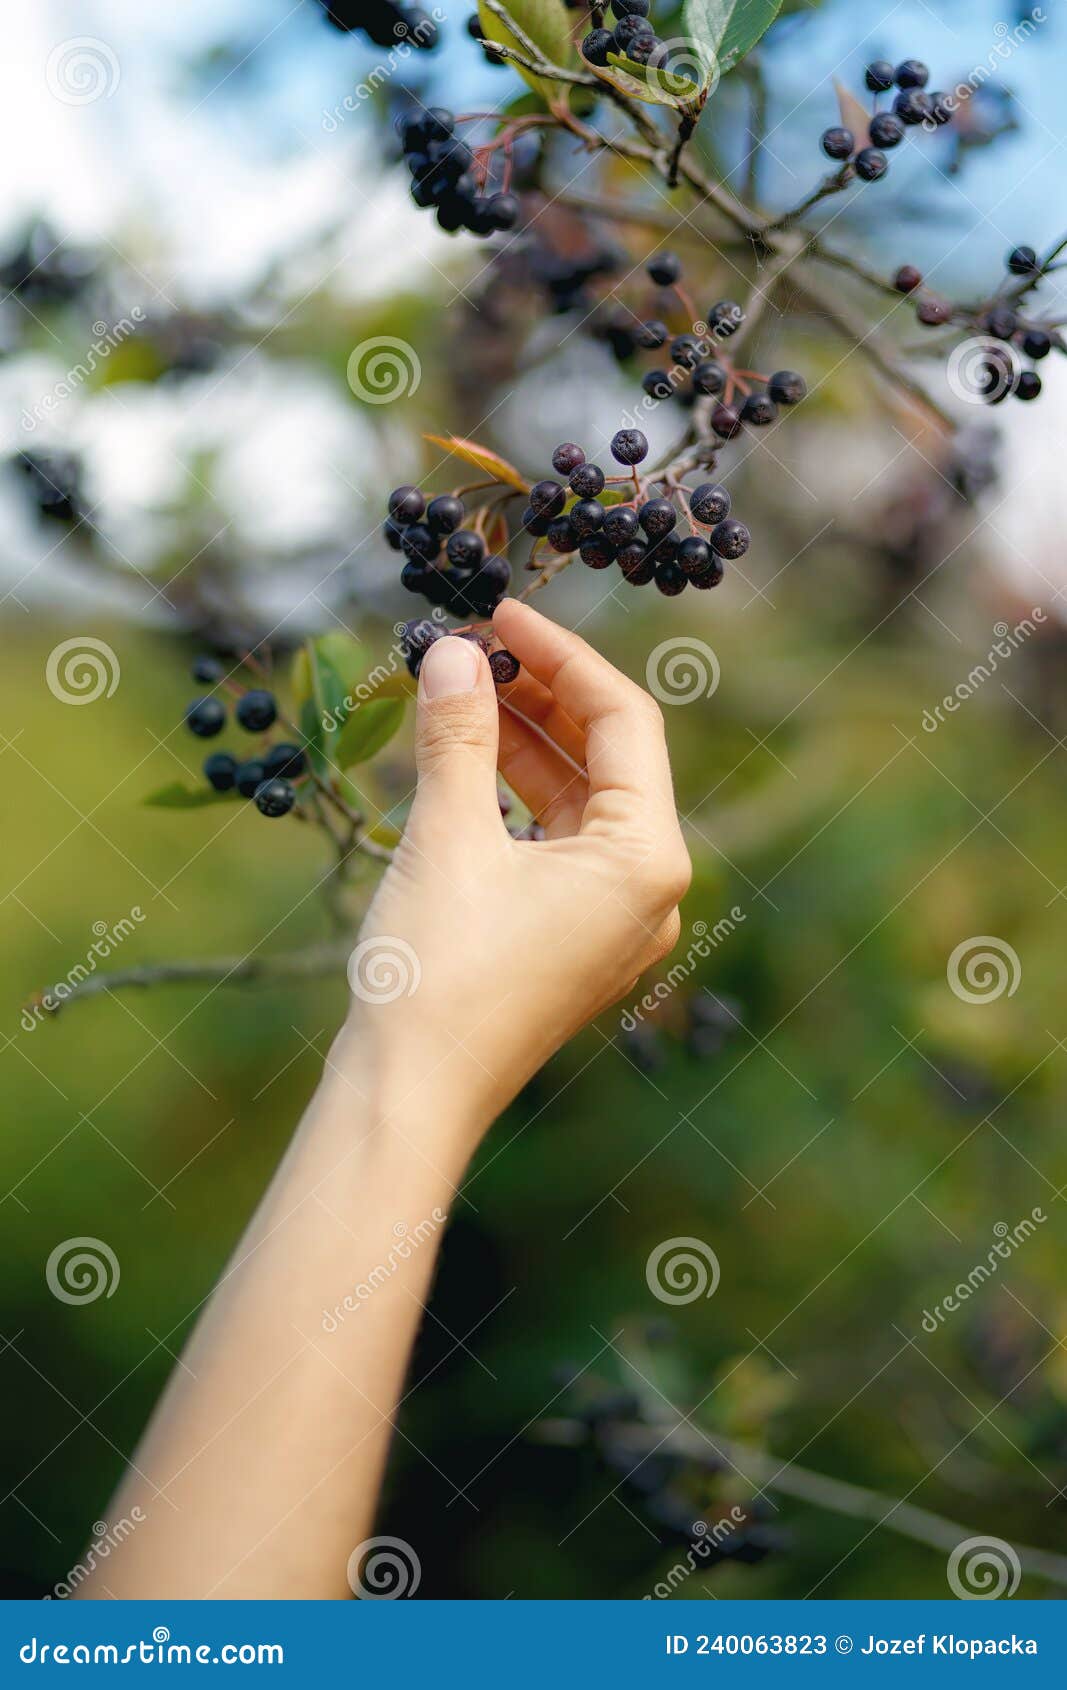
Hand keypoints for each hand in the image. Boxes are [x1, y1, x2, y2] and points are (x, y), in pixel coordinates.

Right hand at [337, 598, 690, 1147]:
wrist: (407, 1097)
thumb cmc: (437, 972)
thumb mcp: (447, 835)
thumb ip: (457, 734)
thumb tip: (453, 652)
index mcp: (647, 859)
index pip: (623, 720)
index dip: (561, 655)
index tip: (501, 612)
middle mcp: (649, 891)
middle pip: (607, 759)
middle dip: (539, 696)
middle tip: (471, 647)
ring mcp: (613, 923)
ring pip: (577, 802)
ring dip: (522, 742)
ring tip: (457, 690)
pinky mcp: (572, 943)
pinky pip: (556, 846)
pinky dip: (514, 798)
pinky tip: (462, 759)